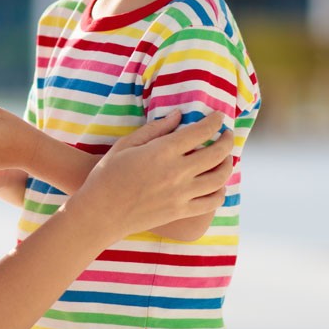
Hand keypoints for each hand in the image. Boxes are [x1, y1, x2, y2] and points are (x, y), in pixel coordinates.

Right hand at [70, 112, 233, 242]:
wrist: (100, 213)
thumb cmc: (107, 175)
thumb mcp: (126, 145)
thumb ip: (155, 129)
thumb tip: (178, 115)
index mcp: (162, 151)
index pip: (199, 132)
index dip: (214, 122)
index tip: (219, 116)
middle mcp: (176, 172)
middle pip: (216, 154)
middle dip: (227, 141)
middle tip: (227, 135)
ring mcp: (181, 194)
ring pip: (218, 178)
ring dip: (228, 165)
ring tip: (226, 158)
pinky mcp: (180, 211)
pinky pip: (210, 202)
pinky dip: (220, 192)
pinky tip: (218, 185)